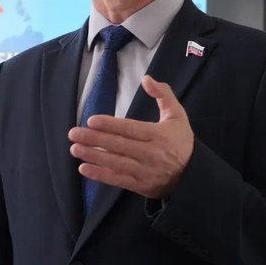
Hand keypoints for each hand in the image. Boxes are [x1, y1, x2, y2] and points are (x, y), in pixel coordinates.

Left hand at [67, 75, 193, 199]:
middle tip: (73, 133)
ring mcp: (144, 171)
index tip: (91, 120)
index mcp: (158, 135)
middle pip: (119, 145)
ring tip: (75, 149)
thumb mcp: (178, 115)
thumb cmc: (181, 142)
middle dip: (94, 139)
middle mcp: (150, 154)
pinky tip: (84, 169)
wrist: (192, 175)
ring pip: (115, 163)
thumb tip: (146, 79)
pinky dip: (100, 176)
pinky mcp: (139, 185)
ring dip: (93, 156)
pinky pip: (117, 180)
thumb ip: (163, 95)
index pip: (130, 129)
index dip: (110, 125)